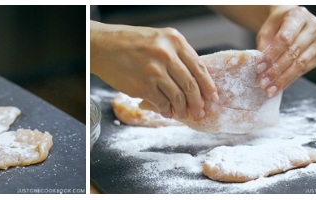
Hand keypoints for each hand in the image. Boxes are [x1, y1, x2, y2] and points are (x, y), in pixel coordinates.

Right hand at [90, 21, 218, 118]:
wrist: (102, 47)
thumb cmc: (129, 43)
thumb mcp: (158, 40)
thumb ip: (176, 56)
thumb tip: (193, 80)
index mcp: (174, 41)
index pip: (199, 67)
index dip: (208, 85)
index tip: (213, 97)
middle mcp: (166, 55)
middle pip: (191, 84)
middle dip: (198, 102)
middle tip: (201, 111)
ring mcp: (155, 71)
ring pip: (178, 96)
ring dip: (183, 109)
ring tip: (184, 114)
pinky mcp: (143, 86)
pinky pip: (161, 102)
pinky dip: (166, 110)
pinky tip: (166, 111)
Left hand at [256, 6, 315, 96]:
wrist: (292, 21)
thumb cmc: (277, 24)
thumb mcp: (267, 29)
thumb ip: (264, 45)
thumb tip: (260, 67)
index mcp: (299, 16)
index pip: (285, 38)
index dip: (272, 54)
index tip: (259, 67)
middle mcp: (314, 28)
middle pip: (294, 53)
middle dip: (276, 70)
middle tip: (262, 81)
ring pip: (300, 64)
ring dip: (283, 79)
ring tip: (269, 89)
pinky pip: (304, 70)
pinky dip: (290, 80)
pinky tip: (279, 87)